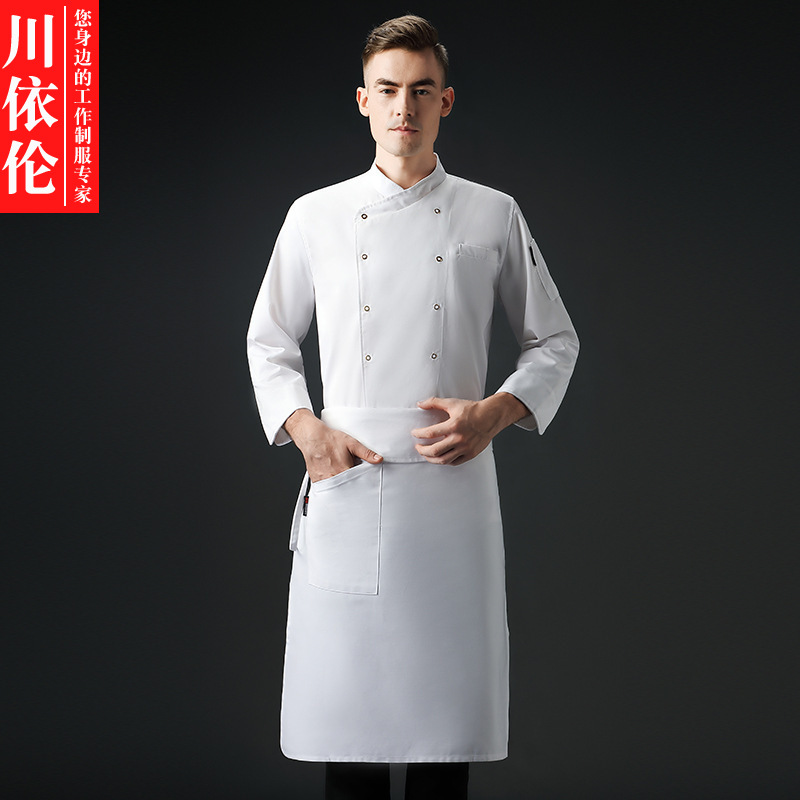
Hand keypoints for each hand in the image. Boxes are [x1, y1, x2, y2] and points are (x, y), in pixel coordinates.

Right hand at [283, 409, 382, 481]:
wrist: (312, 437)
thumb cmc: (330, 439)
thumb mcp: (352, 444)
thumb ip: (366, 453)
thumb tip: (378, 459)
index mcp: (344, 470)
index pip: (357, 483)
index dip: (362, 482)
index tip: (364, 481)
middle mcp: (333, 477)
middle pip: (347, 487)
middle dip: (352, 484)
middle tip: (352, 476)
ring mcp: (324, 480)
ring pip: (337, 489)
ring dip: (342, 485)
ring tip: (341, 473)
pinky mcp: (317, 481)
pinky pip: (327, 487)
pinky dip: (332, 485)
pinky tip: (333, 476)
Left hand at [411, 393, 530, 465]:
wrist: (491, 416)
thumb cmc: (472, 409)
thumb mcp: (452, 403)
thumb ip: (434, 402)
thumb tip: (419, 404)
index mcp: (454, 425)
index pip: (430, 433)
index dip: (419, 434)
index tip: (414, 433)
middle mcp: (459, 439)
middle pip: (434, 450)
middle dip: (422, 450)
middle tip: (417, 447)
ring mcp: (465, 448)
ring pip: (443, 460)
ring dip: (431, 458)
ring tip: (426, 454)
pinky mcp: (471, 454)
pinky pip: (454, 462)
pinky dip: (444, 461)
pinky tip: (440, 457)